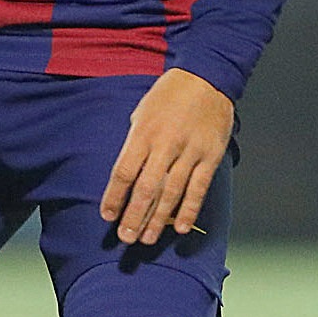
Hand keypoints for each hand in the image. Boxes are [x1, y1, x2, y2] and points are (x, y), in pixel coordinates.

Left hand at [100, 68, 233, 244]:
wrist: (207, 76)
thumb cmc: (168, 96)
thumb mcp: (142, 113)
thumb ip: (135, 144)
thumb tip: (127, 177)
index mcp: (143, 133)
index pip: (123, 173)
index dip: (114, 198)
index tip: (107, 216)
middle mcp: (165, 145)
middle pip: (146, 189)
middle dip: (134, 217)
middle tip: (126, 238)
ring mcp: (190, 152)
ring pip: (171, 193)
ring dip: (158, 220)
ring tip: (147, 239)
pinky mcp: (210, 156)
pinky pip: (198, 188)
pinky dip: (188, 210)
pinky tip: (179, 227)